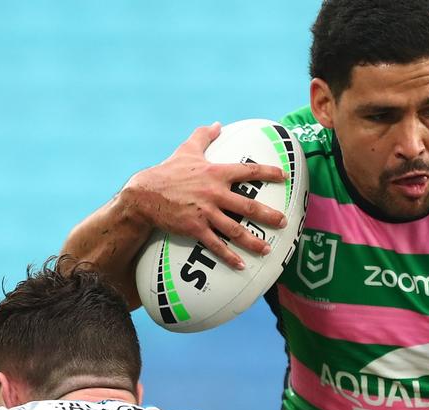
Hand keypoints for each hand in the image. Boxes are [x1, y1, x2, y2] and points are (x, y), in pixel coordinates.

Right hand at [118, 123, 287, 268]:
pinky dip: (229, 257)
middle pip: (247, 206)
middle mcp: (214, 193)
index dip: (268, 173)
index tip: (284, 176)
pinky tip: (241, 265)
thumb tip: (217, 124)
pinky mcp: (195, 228)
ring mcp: (205, 213)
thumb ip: (204, 135)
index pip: (247, 171)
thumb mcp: (186, 149)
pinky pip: (215, 245)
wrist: (144, 195)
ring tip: (267, 249)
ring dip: (253, 241)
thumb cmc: (167, 171)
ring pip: (235, 230)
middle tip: (284, 222)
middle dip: (268, 215)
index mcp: (215, 173)